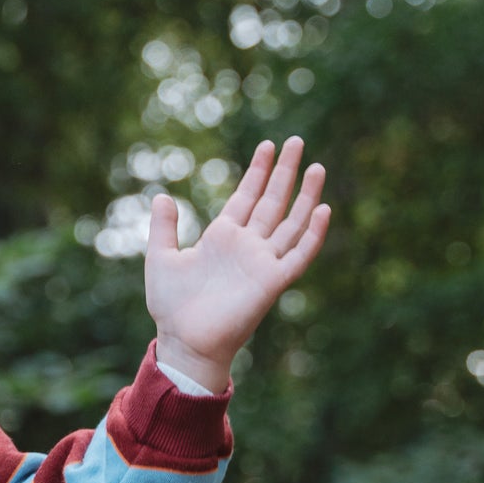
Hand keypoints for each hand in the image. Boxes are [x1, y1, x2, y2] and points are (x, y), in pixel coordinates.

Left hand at [145, 137, 330, 392]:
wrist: (183, 341)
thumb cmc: (171, 305)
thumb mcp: (160, 257)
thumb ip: (163, 227)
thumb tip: (162, 196)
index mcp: (222, 237)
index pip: (246, 197)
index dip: (257, 172)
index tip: (268, 146)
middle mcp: (247, 246)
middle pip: (272, 201)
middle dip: (284, 172)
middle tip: (296, 141)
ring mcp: (262, 262)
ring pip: (290, 223)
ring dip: (304, 197)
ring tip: (316, 167)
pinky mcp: (272, 282)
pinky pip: (298, 255)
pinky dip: (312, 234)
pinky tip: (322, 210)